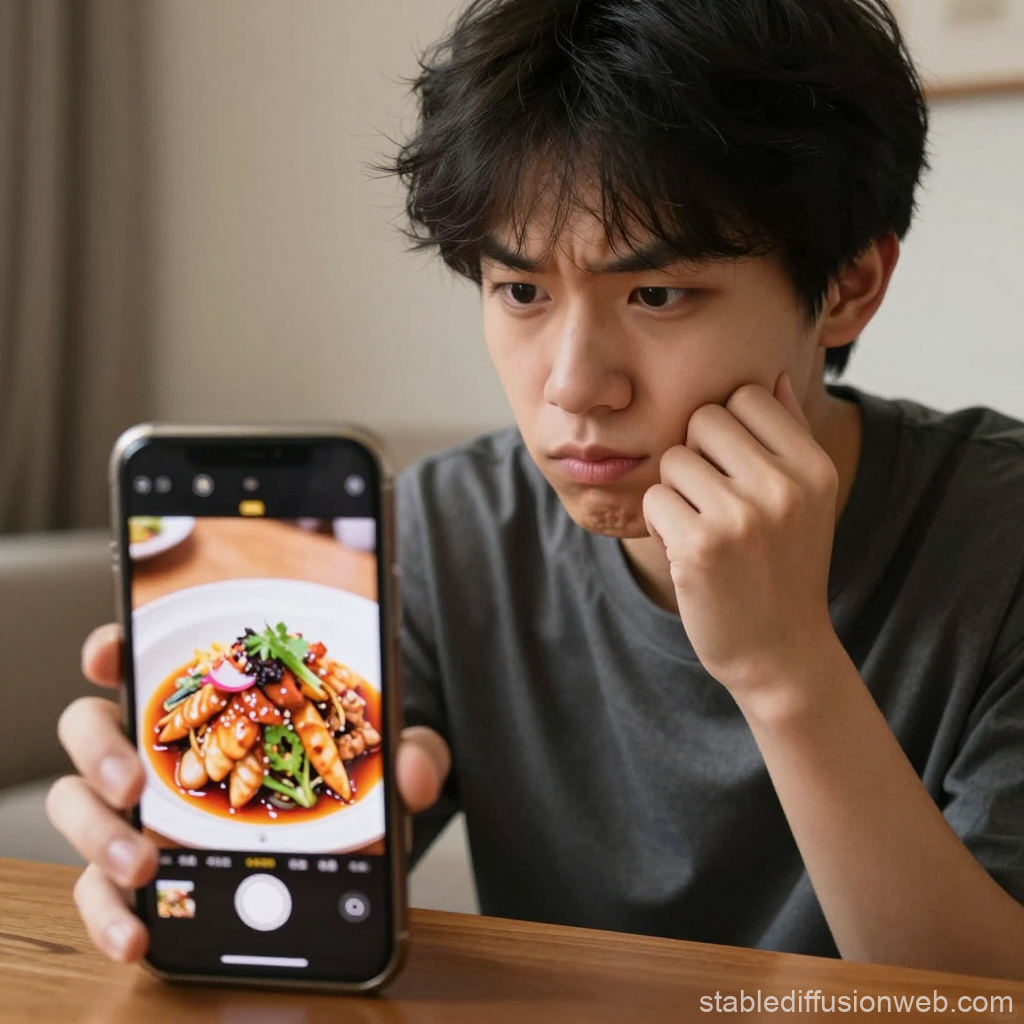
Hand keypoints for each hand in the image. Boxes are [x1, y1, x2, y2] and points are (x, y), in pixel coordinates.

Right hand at [47, 624, 450, 962]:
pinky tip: (136, 932)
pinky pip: (101, 889)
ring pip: (80, 807)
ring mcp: (144, 809)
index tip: (111, 654)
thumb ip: (409, 752)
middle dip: (101, 750)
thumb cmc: (349, 784)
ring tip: (141, 864)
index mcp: (213, 699)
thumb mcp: (385, 759)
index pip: (149, 658)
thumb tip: (414, 772)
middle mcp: (165, 748)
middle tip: (134, 784)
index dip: (115, 649)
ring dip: (96, 834)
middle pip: (93, 728)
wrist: (351, 848)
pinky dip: (107, 912)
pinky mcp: (143, 870)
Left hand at [642, 374, 838, 703]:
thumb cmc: (784, 568)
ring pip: (672, 459)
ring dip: (676, 492)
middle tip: (714, 502)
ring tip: (703, 528)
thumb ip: (789, 435)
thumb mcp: (806, 500)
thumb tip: (769, 376)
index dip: (726, 429)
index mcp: (814, 468)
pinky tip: (688, 552)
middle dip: (696, 455)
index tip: (735, 470)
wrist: (779, 652)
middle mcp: (783, 487)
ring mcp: (741, 517)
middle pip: (702, 419)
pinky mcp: (698, 547)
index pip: (746, 396)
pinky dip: (661, 523)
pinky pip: (654, 498)